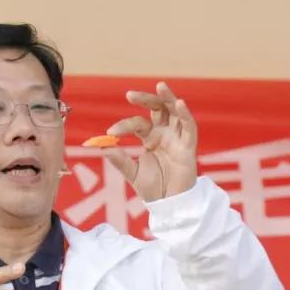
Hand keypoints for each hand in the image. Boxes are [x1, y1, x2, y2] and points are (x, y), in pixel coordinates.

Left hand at [104, 81, 198, 201]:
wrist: (168, 204)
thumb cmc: (152, 187)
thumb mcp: (131, 172)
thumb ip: (118, 159)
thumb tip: (101, 146)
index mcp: (150, 138)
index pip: (137, 124)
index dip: (124, 126)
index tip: (110, 132)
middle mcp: (164, 133)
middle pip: (157, 109)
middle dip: (146, 99)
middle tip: (130, 95)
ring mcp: (177, 138)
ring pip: (175, 111)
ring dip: (168, 98)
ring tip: (160, 86)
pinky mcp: (188, 146)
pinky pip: (189, 126)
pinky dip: (184, 114)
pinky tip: (179, 103)